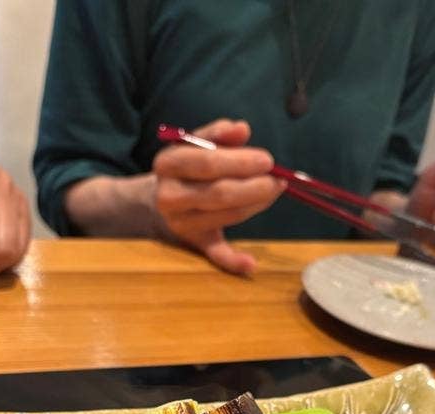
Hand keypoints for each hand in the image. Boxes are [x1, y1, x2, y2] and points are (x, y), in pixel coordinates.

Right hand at [153, 119, 284, 274]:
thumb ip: (217, 134)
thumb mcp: (193, 144)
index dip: (241, 162)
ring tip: (273, 191)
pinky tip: (251, 264)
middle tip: (277, 180)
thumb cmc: (185, 167)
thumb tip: (242, 129)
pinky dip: (234, 262)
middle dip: (254, 186)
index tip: (268, 160)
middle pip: (219, 193)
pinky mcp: (194, 242)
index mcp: (168, 164)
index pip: (208, 163)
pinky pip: (215, 254)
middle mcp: (170, 196)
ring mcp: (181, 223)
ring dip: (256, 204)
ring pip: (227, 214)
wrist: (156, 200)